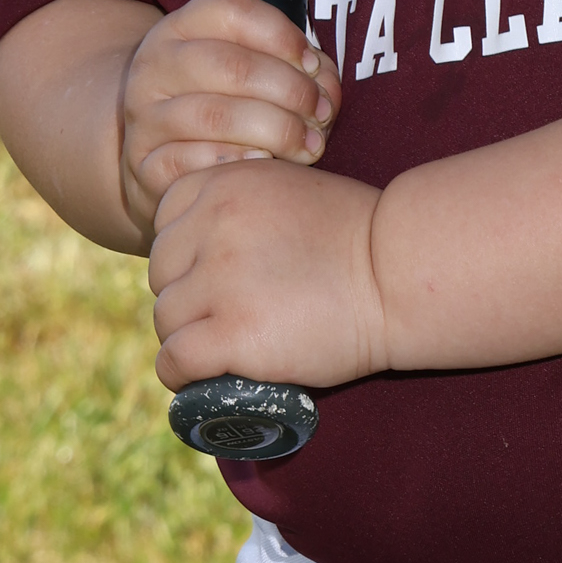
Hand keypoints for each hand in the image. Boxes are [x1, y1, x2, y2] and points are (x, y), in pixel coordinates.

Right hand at [119, 0, 339, 238]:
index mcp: (182, 27)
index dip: (281, 35)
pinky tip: (265, 164)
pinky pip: (193, 162)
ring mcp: (145, 115)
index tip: (313, 64)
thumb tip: (325, 88)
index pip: (230, 9)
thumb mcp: (252, 69)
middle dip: (291, 91)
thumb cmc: (224, 102)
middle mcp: (155, 65)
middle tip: (321, 113)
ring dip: (276, 131)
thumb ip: (298, 68)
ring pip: (215, 116)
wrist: (158, 150)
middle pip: (231, 66)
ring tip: (309, 145)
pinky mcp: (146, 163)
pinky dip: (237, 163)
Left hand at [148, 159, 387, 394]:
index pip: (165, 221)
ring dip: (188, 336)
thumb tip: (199, 246)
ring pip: (165, 319)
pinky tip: (203, 378)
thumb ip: (241, 207)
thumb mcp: (289, 192)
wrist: (400, 274)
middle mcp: (212, 224)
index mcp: (224, 184)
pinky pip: (175, 361)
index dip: (185, 252)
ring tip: (226, 346)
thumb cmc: (358, 236)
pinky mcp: (232, 333)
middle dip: (187, 294)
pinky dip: (182, 375)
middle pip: (161, 272)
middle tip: (227, 313)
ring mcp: (219, 280)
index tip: (214, 272)